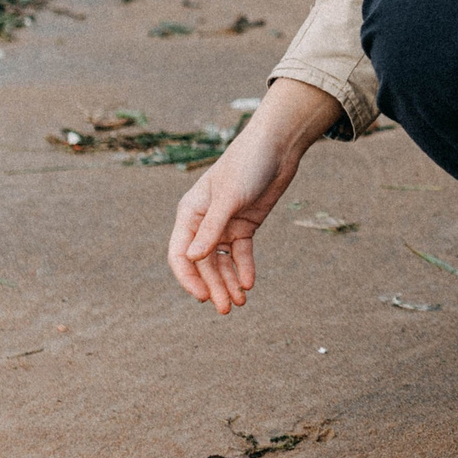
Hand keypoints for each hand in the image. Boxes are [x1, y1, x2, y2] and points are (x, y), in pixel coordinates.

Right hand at [167, 78, 341, 312]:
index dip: (188, 278)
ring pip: (222, 262)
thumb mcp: (229, 197)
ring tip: (239, 303)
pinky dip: (244, 267)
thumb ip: (212, 228)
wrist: (277, 147)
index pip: (180, 254)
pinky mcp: (245, 225)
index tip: (201, 296)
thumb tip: (193, 258)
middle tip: (226, 310)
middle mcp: (204, 222)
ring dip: (228, 282)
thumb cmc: (247, 164)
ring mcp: (225, 224)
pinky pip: (241, 253)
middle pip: (204, 263)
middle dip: (213, 287)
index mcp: (190, 213)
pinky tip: (249, 283)